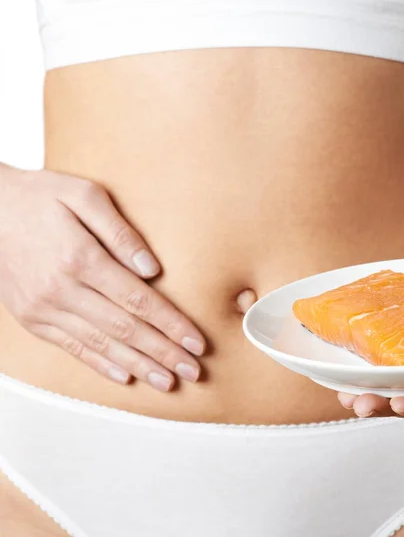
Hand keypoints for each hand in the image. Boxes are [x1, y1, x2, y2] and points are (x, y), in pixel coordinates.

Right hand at [0, 164, 205, 390]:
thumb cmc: (41, 196)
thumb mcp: (84, 194)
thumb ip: (120, 232)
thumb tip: (152, 269)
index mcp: (80, 258)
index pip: (138, 300)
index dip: (171, 324)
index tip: (197, 342)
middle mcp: (62, 290)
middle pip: (124, 328)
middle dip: (164, 352)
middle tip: (193, 371)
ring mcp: (44, 308)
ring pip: (101, 345)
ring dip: (138, 366)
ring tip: (167, 381)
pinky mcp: (33, 319)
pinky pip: (71, 348)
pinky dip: (100, 364)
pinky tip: (125, 376)